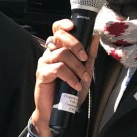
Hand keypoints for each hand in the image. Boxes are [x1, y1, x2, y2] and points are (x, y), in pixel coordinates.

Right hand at [30, 19, 98, 136]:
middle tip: (84, 58)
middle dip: (76, 45)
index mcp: (58, 50)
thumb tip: (94, 37)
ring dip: (77, 66)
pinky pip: (58, 68)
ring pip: (62, 53)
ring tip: (83, 78)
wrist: (58, 112)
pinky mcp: (42, 74)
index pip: (57, 30)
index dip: (63, 25)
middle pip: (59, 37)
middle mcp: (49, 53)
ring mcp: (44, 63)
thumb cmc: (68, 92)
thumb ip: (89, 55)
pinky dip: (70, 77)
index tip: (73, 26)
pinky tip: (75, 85)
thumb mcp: (84, 72)